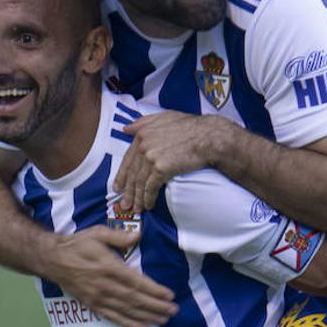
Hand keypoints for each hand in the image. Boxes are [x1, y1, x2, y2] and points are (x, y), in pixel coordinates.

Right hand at [46, 225, 176, 326]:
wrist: (53, 259)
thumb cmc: (78, 244)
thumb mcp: (97, 233)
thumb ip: (118, 236)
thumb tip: (138, 235)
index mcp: (108, 267)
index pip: (136, 282)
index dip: (154, 290)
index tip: (170, 295)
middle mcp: (105, 285)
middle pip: (134, 299)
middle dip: (156, 306)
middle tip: (173, 311)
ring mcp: (98, 297)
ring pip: (126, 310)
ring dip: (147, 316)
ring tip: (164, 320)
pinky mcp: (92, 305)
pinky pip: (113, 316)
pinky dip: (128, 323)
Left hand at [114, 112, 229, 210]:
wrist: (208, 137)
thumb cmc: (191, 126)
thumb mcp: (165, 117)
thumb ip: (144, 122)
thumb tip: (127, 129)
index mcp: (142, 134)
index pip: (128, 159)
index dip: (122, 175)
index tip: (119, 186)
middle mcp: (143, 145)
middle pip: (132, 173)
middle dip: (128, 191)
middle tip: (125, 204)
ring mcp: (151, 157)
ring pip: (139, 182)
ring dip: (137, 198)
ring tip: (136, 209)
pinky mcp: (161, 169)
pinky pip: (150, 187)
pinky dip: (148, 198)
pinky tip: (149, 205)